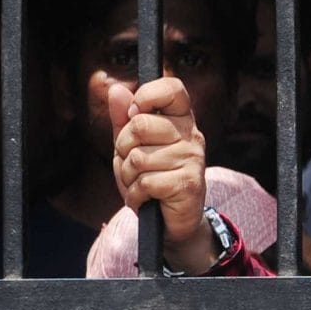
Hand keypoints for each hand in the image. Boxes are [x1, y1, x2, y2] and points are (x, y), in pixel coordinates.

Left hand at [108, 77, 213, 272]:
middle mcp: (192, 136)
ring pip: (138, 158)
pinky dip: (135, 195)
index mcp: (180, 120)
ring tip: (141, 183)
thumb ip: (123, 118)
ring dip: (128, 176)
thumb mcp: (131, 146)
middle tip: (133, 162)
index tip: (136, 113)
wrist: (170, 220)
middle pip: (141, 125)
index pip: (172, 89)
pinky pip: (145, 183)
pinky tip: (146, 198)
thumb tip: (117, 90)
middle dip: (123, 147)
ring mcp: (193, 159)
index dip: (148, 95)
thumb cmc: (151, 178)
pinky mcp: (188, 184)